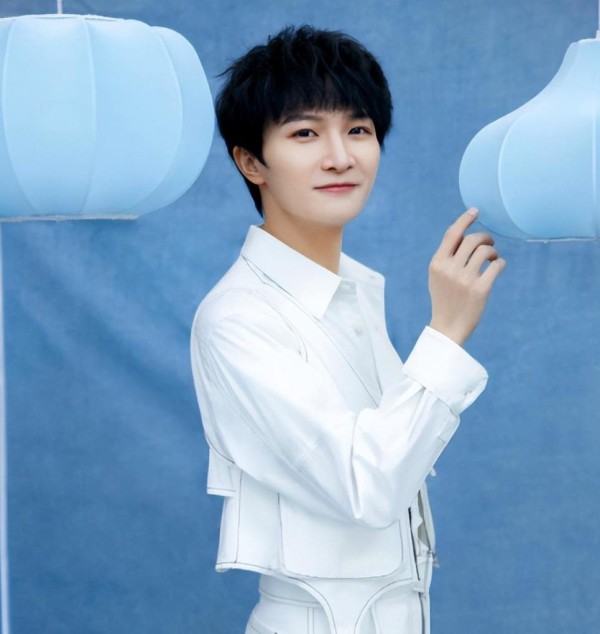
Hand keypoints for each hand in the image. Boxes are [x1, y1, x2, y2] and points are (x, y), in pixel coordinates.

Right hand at [428, 208, 504, 345]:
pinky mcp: (480, 289)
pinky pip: (496, 266)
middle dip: (485, 237)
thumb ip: (448, 257)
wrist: (448, 327)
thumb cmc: (445, 299)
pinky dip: (500, 263)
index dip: (465, 219)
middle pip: (472, 240)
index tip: (475, 210)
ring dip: (493, 251)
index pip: (453, 234)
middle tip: (490, 243)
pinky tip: (497, 267)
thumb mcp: (438, 276)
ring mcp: (465, 279)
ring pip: (485, 251)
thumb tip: (466, 236)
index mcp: (437, 263)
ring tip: (493, 258)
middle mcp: (450, 269)